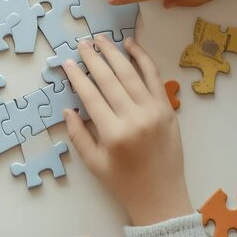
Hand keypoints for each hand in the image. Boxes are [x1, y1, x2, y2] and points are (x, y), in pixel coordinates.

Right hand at [62, 36, 192, 225]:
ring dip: (114, 52)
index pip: (91, 95)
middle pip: (109, 79)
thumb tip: (69, 109)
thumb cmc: (124, 183)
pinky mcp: (168, 109)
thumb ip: (78, 135)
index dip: (77, 76)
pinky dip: (143, 58)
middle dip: (93, 58)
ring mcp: (155, 111)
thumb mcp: (93, 164)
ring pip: (131, 73)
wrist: (162, 197)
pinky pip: (154, 77)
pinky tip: (131, 45)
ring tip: (100, 39)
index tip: (67, 63)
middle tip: (81, 43)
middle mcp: (135, 118)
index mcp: (114, 133)